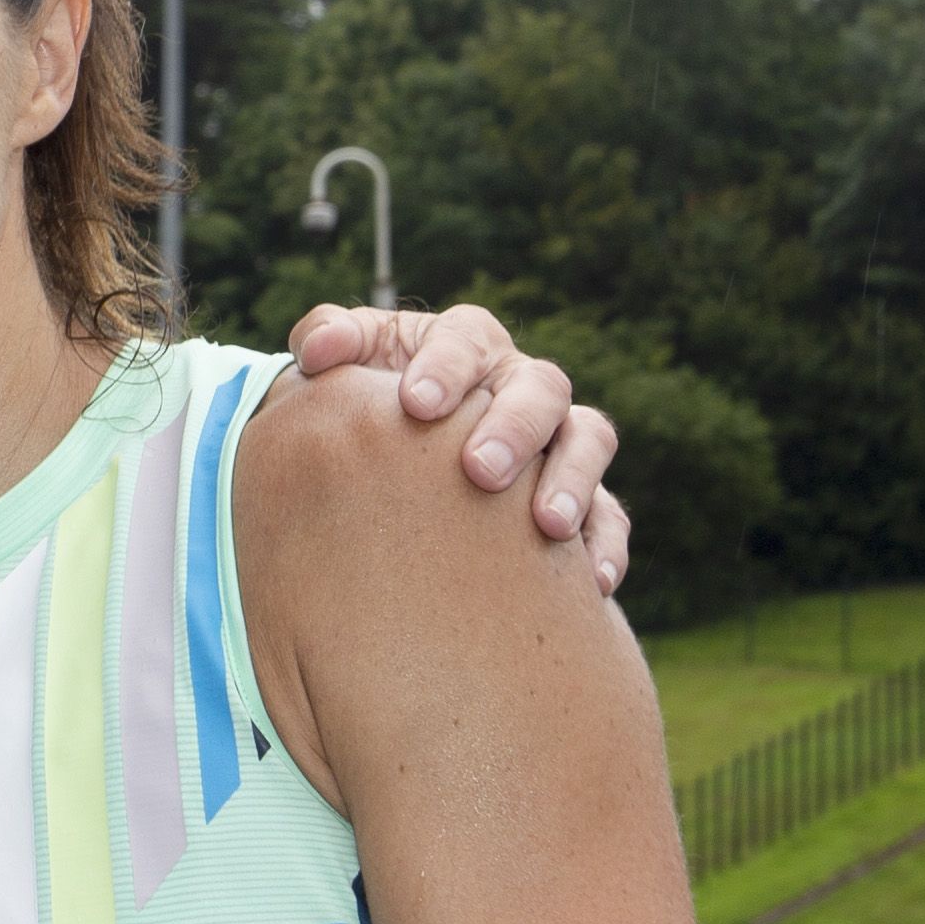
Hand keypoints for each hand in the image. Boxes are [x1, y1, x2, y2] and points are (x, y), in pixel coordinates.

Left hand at [289, 301, 630, 593]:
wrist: (393, 464)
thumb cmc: (367, 408)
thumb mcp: (343, 368)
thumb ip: (325, 342)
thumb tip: (315, 353)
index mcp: (466, 347)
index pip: (466, 342)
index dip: (446, 369)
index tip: (415, 405)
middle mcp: (520, 385)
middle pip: (541, 388)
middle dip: (514, 426)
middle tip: (480, 471)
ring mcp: (556, 439)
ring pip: (588, 441)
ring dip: (573, 481)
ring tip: (548, 526)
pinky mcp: (581, 496)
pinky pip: (609, 515)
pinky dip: (604, 543)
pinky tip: (592, 581)